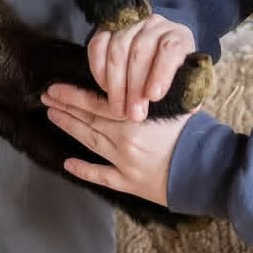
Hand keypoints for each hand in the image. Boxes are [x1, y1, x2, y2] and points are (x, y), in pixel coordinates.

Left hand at [42, 83, 192, 206]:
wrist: (206, 169)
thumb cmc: (194, 131)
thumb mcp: (175, 102)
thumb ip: (153, 89)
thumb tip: (139, 69)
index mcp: (133, 118)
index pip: (96, 103)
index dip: (73, 96)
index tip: (55, 88)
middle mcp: (123, 139)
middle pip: (88, 121)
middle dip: (66, 108)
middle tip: (46, 98)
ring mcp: (124, 163)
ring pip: (90, 142)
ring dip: (70, 129)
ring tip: (52, 116)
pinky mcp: (129, 183)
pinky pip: (102, 176)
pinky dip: (84, 170)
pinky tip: (68, 164)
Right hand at [89, 15, 195, 120]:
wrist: (157, 64)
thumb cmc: (173, 79)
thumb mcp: (186, 85)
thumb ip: (188, 93)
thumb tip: (190, 105)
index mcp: (179, 36)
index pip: (171, 48)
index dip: (161, 72)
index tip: (153, 97)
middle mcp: (155, 25)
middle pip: (140, 50)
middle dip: (135, 86)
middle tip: (134, 114)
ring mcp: (130, 25)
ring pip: (118, 48)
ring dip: (116, 83)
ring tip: (119, 108)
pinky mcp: (108, 29)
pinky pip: (98, 45)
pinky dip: (99, 69)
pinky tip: (105, 88)